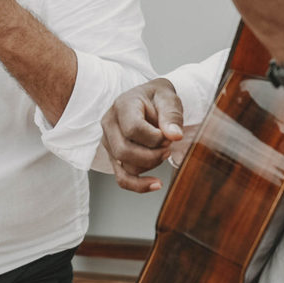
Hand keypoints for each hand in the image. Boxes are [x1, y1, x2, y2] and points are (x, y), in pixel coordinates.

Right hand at [101, 78, 185, 192]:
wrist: (149, 101)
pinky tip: (156, 184)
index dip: (154, 138)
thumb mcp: (168, 97)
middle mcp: (109, 124)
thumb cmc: (157, 98)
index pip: (133, 129)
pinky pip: (122, 178)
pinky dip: (139, 185)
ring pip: (125, 166)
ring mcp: (109, 142)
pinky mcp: (114, 156)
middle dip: (152, 155)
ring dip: (150, 164)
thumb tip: (174, 136)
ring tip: (163, 151)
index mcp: (122, 105)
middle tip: (168, 147)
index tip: (168, 135)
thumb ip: (172, 114)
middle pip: (124, 151)